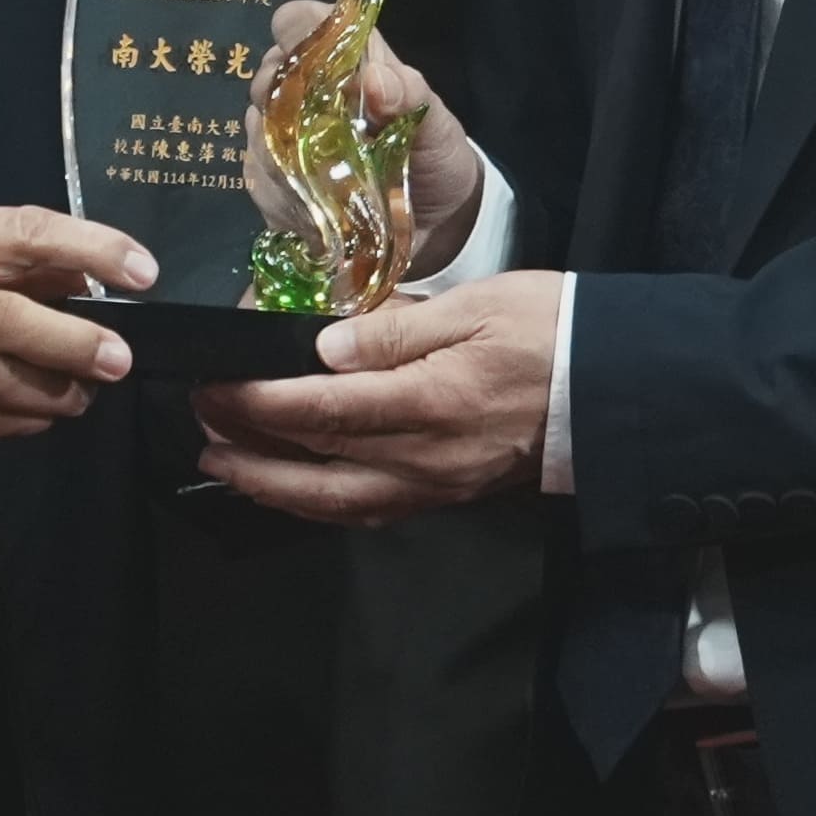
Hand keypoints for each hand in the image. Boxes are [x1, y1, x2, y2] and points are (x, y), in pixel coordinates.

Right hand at [0, 205, 151, 468]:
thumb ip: (6, 257)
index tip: (141, 272)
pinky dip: (25, 420)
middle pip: (8, 322)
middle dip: (74, 343)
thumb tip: (87, 278)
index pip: (25, 234)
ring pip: (2, 384)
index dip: (91, 248)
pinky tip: (41, 412)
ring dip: (57, 392)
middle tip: (119, 358)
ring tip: (85, 390)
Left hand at [190, 269, 563, 525]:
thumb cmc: (550, 329)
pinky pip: (368, 510)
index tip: (214, 384)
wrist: (616, 388)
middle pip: (317, 462)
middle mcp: (425, 457)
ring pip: (335, 501)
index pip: (323, 408)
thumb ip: (397, 330)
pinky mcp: (445, 495)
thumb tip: (323, 349)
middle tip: (198, 425)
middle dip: (249, 446)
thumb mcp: (477, 305)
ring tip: (222, 465)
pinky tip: (290, 489)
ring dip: (272, 486)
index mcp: (430, 401)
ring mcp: (435, 485)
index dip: (259, 401)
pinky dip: (317, 503)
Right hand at [248, 0, 486, 273]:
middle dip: (285, 110)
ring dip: (291, 163)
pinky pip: (260, 186)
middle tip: (320, 139)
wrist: (436, 217)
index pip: (299, 22)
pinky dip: (288, 201)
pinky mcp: (278, 185)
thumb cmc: (434, 153)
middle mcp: (307, 92)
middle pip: (265, 81)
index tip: (312, 71)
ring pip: (259, 138)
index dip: (295, 37)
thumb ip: (411, 95)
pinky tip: (321, 209)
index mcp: (346, 59)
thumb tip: (375, 78)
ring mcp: (287, 139)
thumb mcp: (436, 124)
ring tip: (333, 183)